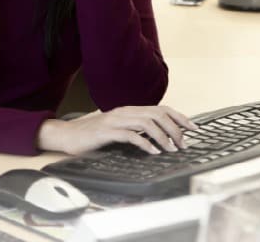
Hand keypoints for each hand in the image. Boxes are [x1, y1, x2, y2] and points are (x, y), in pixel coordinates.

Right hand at [37, 105, 197, 155]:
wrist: (66, 135)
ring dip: (163, 137)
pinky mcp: (107, 132)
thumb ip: (135, 129)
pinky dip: (145, 144)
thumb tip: (159, 136)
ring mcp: (115, 120)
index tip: (193, 128)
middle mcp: (124, 112)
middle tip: (184, 144)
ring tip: (171, 149)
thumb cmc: (92, 135)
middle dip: (176, 129)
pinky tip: (153, 152)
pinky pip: (131, 135)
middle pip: (158, 114)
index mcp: (129, 110)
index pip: (161, 108)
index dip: (180, 117)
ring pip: (147, 123)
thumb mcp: (118, 129)